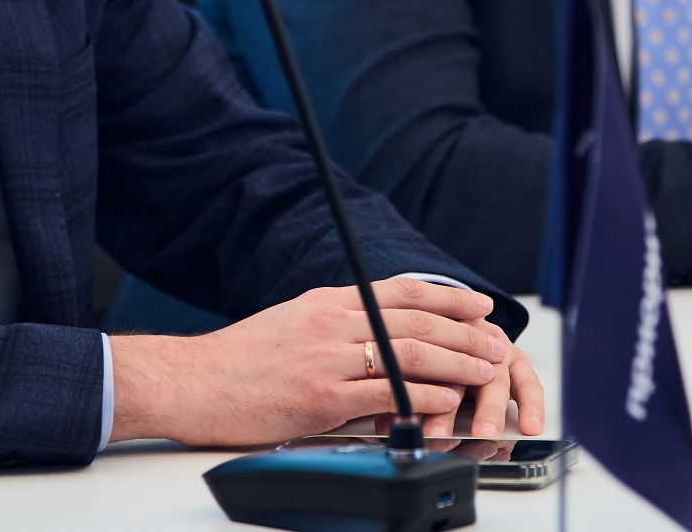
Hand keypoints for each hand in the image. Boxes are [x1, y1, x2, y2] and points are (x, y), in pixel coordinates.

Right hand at [107, 277, 541, 445]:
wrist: (194, 381)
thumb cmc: (239, 359)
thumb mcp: (292, 323)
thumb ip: (336, 326)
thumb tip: (377, 334)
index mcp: (327, 303)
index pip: (400, 291)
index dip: (446, 296)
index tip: (478, 303)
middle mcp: (332, 323)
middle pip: (414, 321)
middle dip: (464, 331)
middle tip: (497, 340)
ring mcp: (328, 360)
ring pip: (409, 354)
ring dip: (456, 362)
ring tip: (487, 369)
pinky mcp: (322, 398)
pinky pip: (386, 395)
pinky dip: (424, 397)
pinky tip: (448, 400)